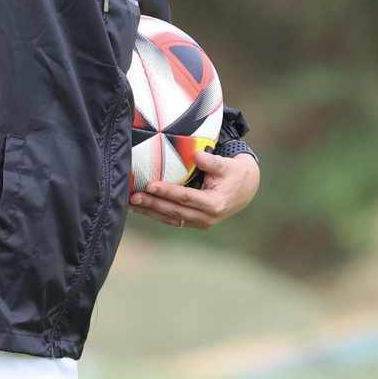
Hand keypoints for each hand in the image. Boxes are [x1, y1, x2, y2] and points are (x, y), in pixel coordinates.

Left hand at [129, 150, 258, 229]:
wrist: (246, 190)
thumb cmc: (235, 173)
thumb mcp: (227, 165)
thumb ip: (212, 161)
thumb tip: (197, 155)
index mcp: (215, 204)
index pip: (186, 198)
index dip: (167, 192)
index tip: (150, 185)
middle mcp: (207, 218)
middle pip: (174, 211)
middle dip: (152, 204)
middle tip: (133, 197)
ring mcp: (201, 222)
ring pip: (171, 219)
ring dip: (150, 212)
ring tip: (131, 205)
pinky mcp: (195, 222)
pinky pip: (173, 219)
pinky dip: (157, 214)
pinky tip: (143, 208)